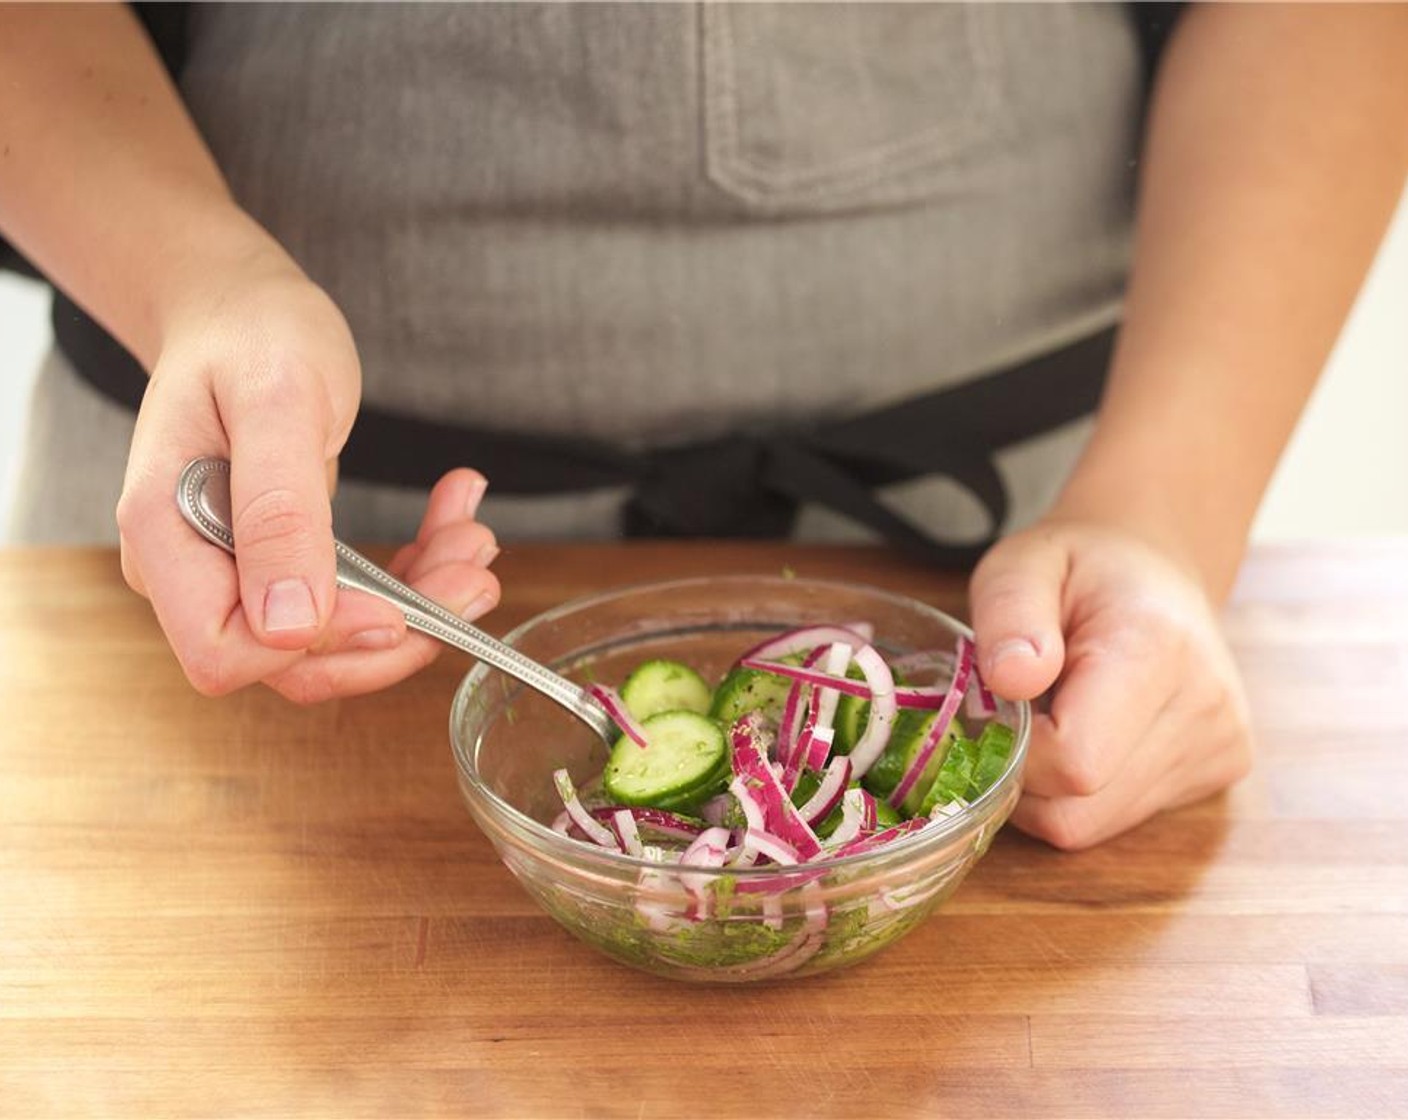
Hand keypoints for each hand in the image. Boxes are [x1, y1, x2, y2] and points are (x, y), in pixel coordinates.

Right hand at [116, 249, 499, 702]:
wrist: (241, 311)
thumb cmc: (251, 335)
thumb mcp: (278, 403)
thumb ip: (279, 512)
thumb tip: (288, 625)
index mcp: (167, 535)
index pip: (227, 651)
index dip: (321, 644)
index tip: (399, 604)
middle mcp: (192, 570)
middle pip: (290, 662)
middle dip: (394, 630)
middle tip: (474, 574)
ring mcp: (237, 572)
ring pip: (336, 638)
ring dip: (419, 601)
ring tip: (474, 539)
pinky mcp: (283, 564)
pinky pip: (352, 600)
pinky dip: (413, 573)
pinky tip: (452, 521)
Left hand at [968, 519, 1252, 849]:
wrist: (1155, 568)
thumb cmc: (1078, 566)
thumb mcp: (1023, 565)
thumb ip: (1009, 613)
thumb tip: (1011, 678)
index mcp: (1158, 650)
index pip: (1074, 761)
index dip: (1014, 750)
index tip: (1001, 705)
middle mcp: (1206, 709)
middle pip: (1080, 809)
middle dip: (1024, 775)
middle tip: (1018, 713)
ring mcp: (1220, 748)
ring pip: (1091, 826)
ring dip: (1048, 787)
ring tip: (1054, 716)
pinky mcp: (1218, 773)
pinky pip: (1115, 821)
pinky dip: (1080, 793)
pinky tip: (1088, 734)